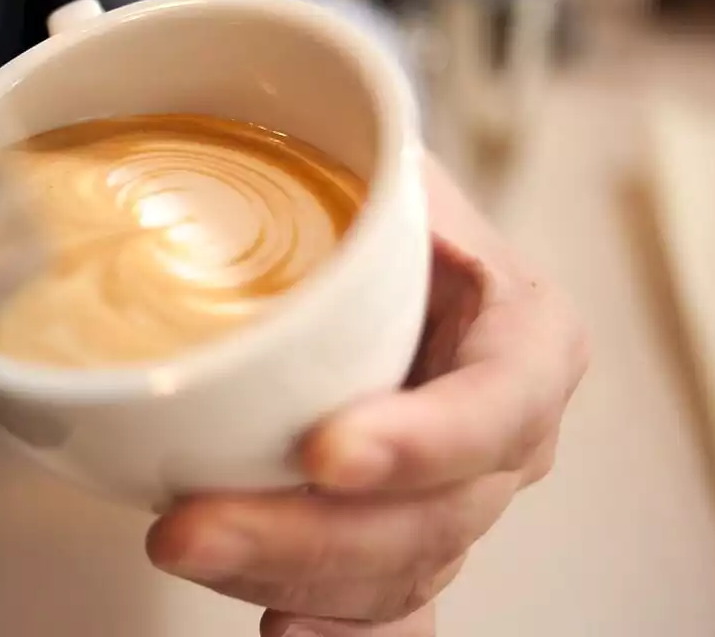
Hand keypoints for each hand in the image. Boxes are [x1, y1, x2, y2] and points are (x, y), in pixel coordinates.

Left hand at [145, 158, 589, 635]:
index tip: (326, 451)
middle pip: (436, 513)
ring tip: (191, 550)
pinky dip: (337, 632)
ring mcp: (456, 498)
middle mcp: (503, 431)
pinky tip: (284, 634)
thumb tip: (201, 129)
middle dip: (310, 534)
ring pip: (393, 569)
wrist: (378, 264)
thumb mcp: (379, 161)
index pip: (500, 400)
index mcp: (523, 333)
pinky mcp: (406, 541)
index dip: (425, 439)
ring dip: (288, 578)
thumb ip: (345, 158)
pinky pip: (387, 610)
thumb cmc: (379, 211)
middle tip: (194, 526)